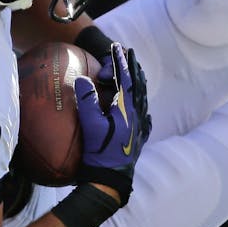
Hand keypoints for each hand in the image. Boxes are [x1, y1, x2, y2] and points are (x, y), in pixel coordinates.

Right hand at [74, 43, 150, 204]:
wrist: (111, 179)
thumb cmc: (100, 152)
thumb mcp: (91, 125)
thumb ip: (88, 100)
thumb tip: (83, 78)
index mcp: (128, 108)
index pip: (127, 78)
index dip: (121, 61)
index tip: (118, 47)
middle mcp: (138, 114)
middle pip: (138, 85)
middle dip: (133, 67)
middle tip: (130, 53)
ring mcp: (140, 126)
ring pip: (143, 98)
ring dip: (139, 83)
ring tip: (137, 73)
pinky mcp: (139, 138)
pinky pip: (145, 116)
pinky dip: (142, 105)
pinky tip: (143, 110)